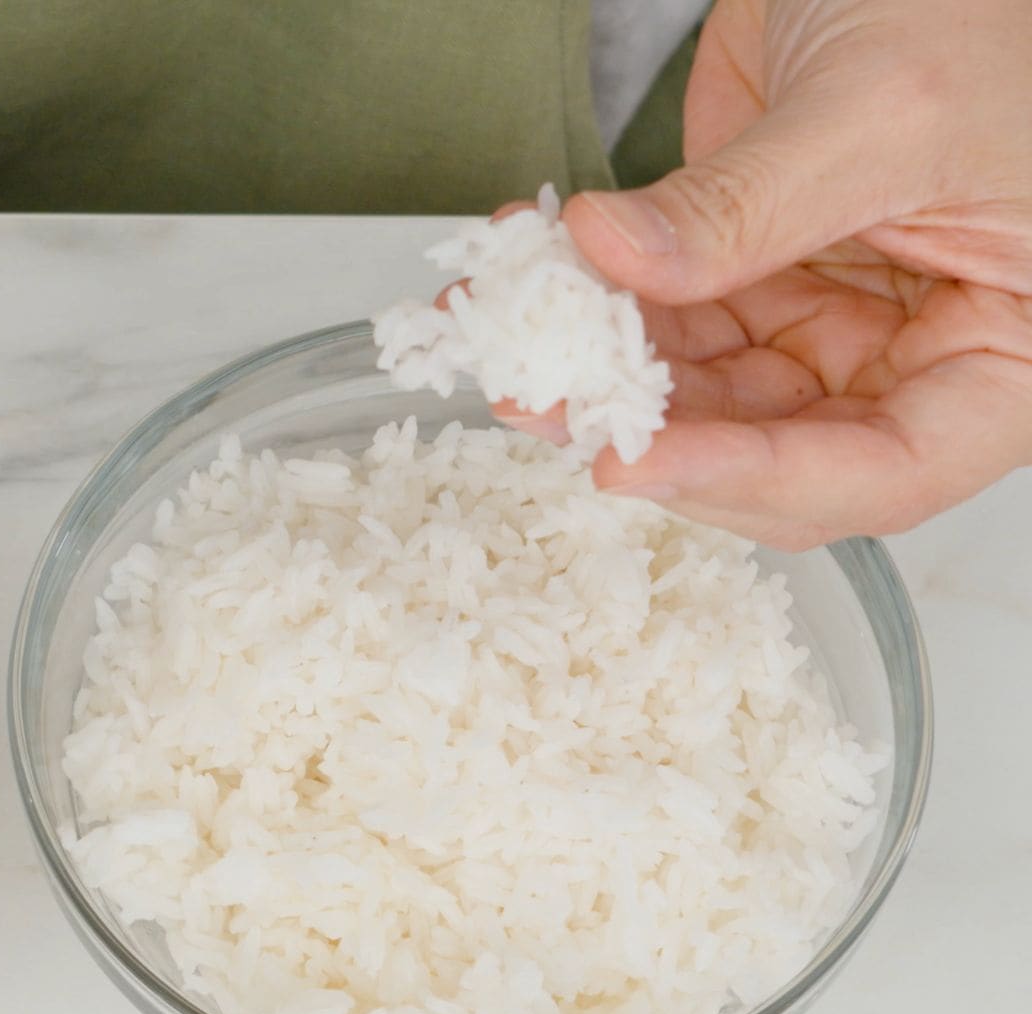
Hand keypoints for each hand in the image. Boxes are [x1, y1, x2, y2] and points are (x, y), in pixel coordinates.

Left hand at [542, 0, 1031, 549]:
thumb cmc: (981, 7)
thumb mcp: (880, 109)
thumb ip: (747, 207)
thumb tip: (613, 256)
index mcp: (1000, 353)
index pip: (882, 471)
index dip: (756, 481)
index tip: (638, 464)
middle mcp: (906, 359)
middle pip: (770, 450)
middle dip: (653, 435)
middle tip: (549, 405)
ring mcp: (823, 325)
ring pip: (698, 399)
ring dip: (602, 379)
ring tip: (514, 347)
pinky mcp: (751, 282)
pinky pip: (663, 325)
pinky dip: (595, 311)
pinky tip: (534, 283)